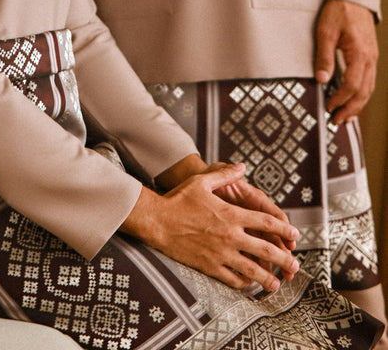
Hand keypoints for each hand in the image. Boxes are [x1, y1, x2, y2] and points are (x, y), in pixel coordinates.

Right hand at [121, 162, 299, 291]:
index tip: (294, 235)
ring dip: (268, 278)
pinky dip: (244, 283)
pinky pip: (232, 279)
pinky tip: (248, 284)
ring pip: (252, 270)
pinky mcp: (210, 266)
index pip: (266, 222)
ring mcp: (221, 253)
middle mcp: (230, 236)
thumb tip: (242, 166)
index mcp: (231, 214)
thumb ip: (225, 175)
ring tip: (276, 283)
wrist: (157, 221)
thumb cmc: (178, 199)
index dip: (283, 229)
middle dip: (284, 259)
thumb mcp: (202, 181)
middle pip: (266, 250)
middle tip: (294, 266)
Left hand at [314, 0, 377, 123]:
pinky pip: (369, 80)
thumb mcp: (325, 31)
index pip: (352, 85)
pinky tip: (353, 99)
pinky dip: (362, 93)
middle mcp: (370, 58)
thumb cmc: (339, 10)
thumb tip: (322, 79)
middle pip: (364, 92)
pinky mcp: (370, 55)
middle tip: (338, 121)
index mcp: (360, 53)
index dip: (341, 99)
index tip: (329, 106)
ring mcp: (372, 57)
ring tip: (346, 117)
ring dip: (358, 105)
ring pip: (369, 88)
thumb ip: (324, 56)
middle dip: (351, 109)